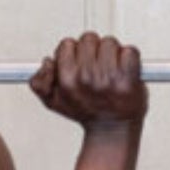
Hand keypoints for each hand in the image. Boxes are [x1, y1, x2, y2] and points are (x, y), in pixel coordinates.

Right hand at [30, 33, 146, 127]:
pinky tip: (125, 71)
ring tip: (111, 70)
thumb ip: (39, 83)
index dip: (74, 51)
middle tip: (97, 66)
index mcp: (68, 80)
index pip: (67, 44)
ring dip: (112, 53)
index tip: (79, 62)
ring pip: (110, 43)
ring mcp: (109, 78)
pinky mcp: (129, 78)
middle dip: (93, 50)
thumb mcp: (53, 102)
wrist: (112, 131)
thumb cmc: (87, 112)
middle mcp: (87, 78)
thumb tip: (47, 62)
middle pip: (89, 39)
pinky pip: (130, 51)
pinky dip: (130, 58)